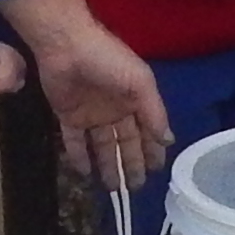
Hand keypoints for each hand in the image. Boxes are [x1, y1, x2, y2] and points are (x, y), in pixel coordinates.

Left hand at [0, 0, 171, 194]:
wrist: (66, 44)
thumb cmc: (108, 59)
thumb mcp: (140, 83)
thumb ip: (154, 113)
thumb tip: (168, 141)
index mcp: (135, 100)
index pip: (147, 132)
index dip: (152, 152)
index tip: (157, 172)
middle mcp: (115, 110)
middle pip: (125, 144)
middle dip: (131, 165)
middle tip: (135, 189)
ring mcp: (91, 114)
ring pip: (102, 147)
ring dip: (108, 167)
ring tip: (113, 190)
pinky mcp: (68, 116)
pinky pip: (75, 142)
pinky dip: (79, 157)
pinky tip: (86, 174)